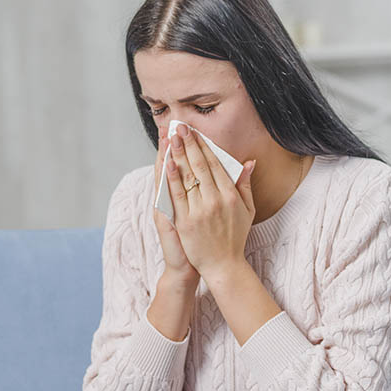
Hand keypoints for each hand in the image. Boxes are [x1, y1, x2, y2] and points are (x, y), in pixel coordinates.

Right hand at [153, 128, 200, 287]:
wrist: (186, 266)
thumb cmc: (197, 241)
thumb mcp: (200, 215)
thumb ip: (208, 193)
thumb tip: (224, 171)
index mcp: (181, 198)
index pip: (179, 167)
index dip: (180, 149)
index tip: (183, 129)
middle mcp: (170, 201)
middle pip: (170, 167)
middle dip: (173, 146)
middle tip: (173, 124)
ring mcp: (166, 209)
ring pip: (165, 178)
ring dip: (166, 157)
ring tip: (167, 137)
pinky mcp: (166, 219)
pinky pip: (166, 196)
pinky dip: (165, 180)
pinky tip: (166, 164)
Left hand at [164, 123, 255, 278]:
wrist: (223, 266)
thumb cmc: (234, 237)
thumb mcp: (247, 210)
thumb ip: (245, 185)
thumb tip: (248, 162)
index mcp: (231, 196)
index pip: (215, 164)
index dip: (204, 146)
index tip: (195, 132)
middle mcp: (216, 201)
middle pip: (200, 166)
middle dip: (189, 143)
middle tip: (181, 126)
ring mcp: (199, 211)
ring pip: (188, 177)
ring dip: (178, 154)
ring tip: (171, 137)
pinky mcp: (185, 222)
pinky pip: (177, 196)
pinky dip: (172, 178)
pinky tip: (167, 163)